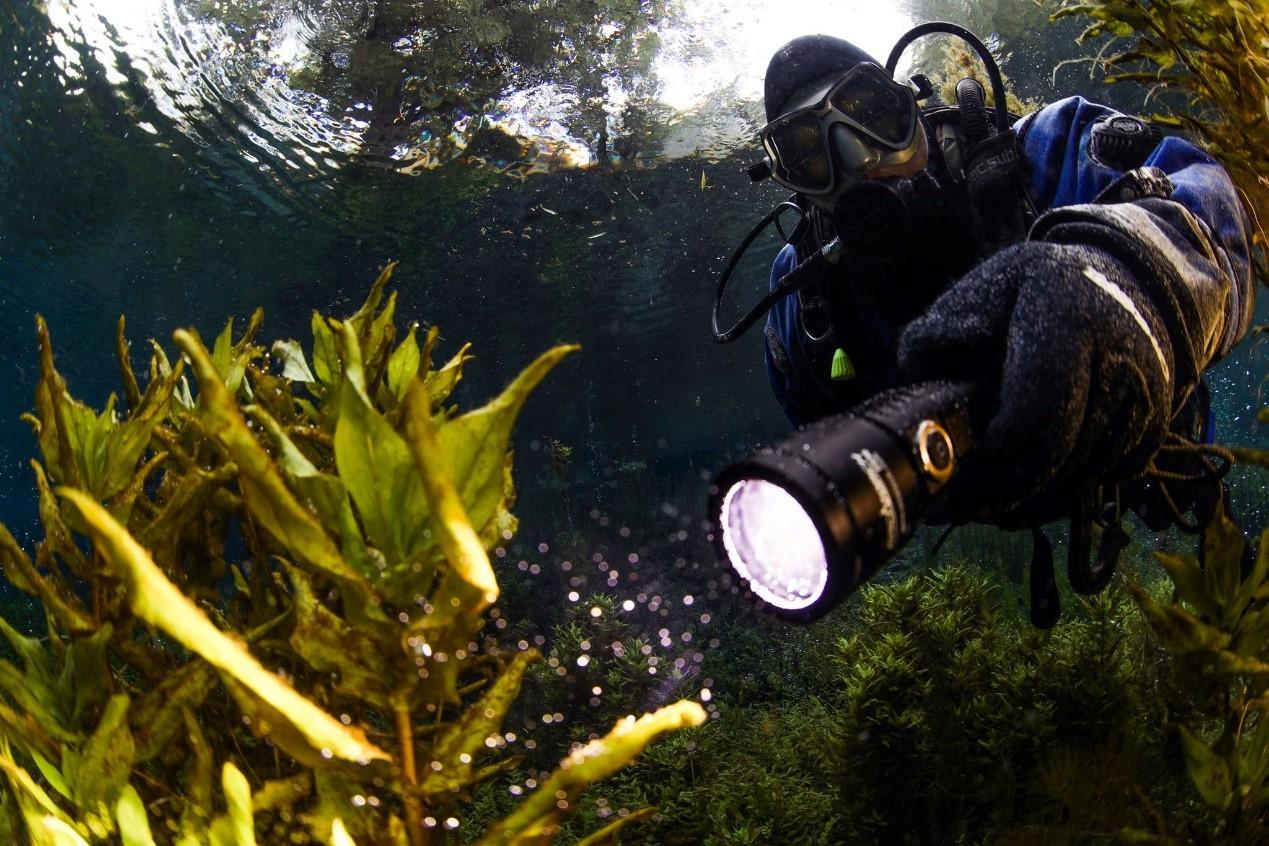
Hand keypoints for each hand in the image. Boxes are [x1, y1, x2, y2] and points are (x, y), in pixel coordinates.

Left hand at [898, 241, 1174, 525]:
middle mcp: (1121, 365)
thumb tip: (919, 371)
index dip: (999, 440)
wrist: (1132, 281)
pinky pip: (1101, 484)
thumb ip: (942, 331)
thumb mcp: (985, 289)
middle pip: (1058, 452)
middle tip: (955, 506)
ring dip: (1027, 502)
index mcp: (1073, 322)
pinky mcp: (1151, 432)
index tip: (966, 451)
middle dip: (1003, 487)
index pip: (1037, 405)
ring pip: (1080, 478)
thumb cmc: (1039, 290)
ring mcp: (1145, 404)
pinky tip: (1018, 502)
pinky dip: (1057, 500)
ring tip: (976, 509)